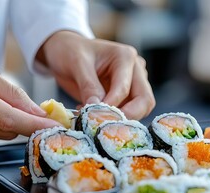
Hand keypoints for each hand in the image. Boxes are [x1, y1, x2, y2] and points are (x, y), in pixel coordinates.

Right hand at [0, 46, 60, 143]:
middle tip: (37, 111)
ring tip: (0, 102)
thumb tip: (38, 112)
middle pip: (7, 129)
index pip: (8, 118)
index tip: (54, 126)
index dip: (34, 125)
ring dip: (11, 122)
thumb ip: (13, 93)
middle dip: (26, 121)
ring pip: (1, 134)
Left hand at [37, 31, 154, 119]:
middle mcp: (135, 69)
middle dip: (127, 116)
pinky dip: (114, 117)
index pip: (125, 88)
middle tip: (103, 125)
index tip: (94, 117)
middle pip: (145, 100)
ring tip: (94, 117)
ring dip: (121, 118)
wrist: (65, 51)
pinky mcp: (127, 94)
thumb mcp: (76, 64)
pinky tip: (93, 114)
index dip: (111, 106)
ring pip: (140, 109)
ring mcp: (133, 82)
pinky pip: (128, 111)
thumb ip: (88, 86)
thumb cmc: (70, 51)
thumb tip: (96, 109)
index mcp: (125, 56)